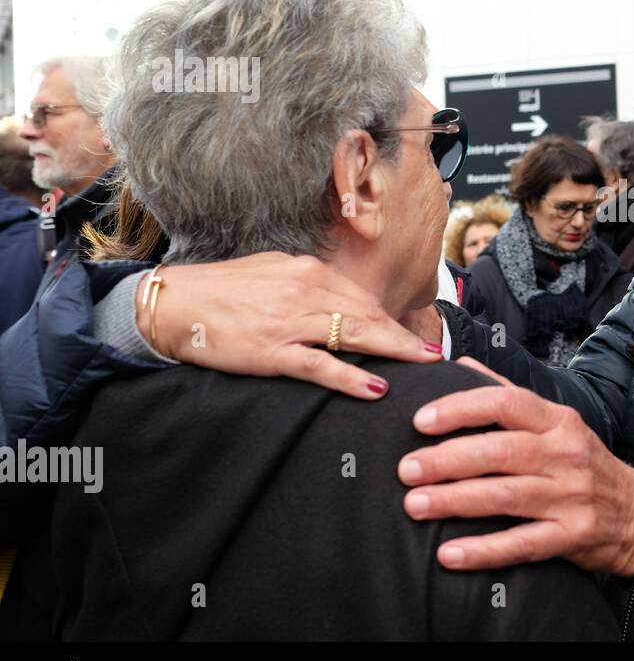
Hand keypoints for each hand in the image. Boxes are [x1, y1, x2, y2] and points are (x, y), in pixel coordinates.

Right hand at [143, 252, 441, 398]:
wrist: (172, 303)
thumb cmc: (222, 290)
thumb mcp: (273, 273)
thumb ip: (308, 286)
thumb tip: (340, 301)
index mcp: (308, 271)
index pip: (362, 298)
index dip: (392, 319)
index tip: (414, 336)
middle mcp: (306, 291)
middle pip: (369, 315)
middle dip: (405, 337)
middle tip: (434, 356)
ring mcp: (291, 321)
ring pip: (355, 336)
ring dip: (394, 352)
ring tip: (422, 366)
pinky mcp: (273, 350)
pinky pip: (322, 365)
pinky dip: (352, 378)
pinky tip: (376, 389)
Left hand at [399, 357, 633, 576]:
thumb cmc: (585, 464)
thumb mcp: (558, 423)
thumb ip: (508, 396)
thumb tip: (459, 364)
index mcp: (558, 421)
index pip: (506, 403)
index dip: (460, 409)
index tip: (421, 421)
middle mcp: (566, 454)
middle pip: (500, 451)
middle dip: (446, 459)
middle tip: (406, 469)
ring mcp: (571, 497)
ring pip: (505, 496)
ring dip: (454, 501)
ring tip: (414, 505)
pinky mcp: (572, 536)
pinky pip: (522, 544)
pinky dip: (483, 551)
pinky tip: (449, 554)